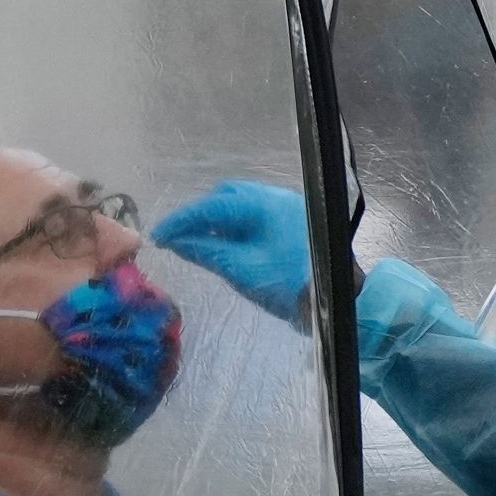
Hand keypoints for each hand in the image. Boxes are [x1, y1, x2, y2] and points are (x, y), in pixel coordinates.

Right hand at [152, 180, 310, 326]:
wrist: (336, 298)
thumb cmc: (289, 285)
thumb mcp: (242, 270)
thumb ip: (207, 252)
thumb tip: (176, 242)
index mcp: (263, 204)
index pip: (212, 205)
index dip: (182, 220)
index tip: (159, 235)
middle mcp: (275, 197)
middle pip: (226, 197)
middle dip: (200, 215)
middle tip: (178, 238)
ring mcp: (286, 207)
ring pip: (241, 205)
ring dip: (217, 221)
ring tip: (198, 244)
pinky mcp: (292, 222)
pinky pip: (255, 216)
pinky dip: (236, 227)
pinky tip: (225, 245)